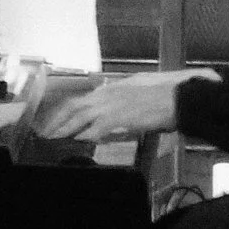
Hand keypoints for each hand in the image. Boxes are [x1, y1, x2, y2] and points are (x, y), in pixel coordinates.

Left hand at [35, 67, 216, 142]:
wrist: (180, 97)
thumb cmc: (165, 92)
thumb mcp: (140, 88)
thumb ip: (125, 95)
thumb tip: (118, 103)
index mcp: (112, 87)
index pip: (82, 99)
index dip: (68, 110)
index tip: (58, 119)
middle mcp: (107, 93)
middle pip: (74, 107)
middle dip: (58, 120)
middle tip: (47, 132)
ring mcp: (111, 105)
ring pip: (79, 116)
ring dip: (66, 128)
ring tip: (55, 138)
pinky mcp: (119, 117)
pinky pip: (96, 128)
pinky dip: (86, 135)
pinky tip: (79, 141)